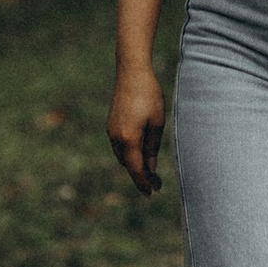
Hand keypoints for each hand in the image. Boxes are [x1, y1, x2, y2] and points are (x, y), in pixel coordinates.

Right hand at [108, 61, 165, 200]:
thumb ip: (152, 148)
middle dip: (140, 175)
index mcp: (129, 139)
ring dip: (134, 164)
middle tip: (156, 184)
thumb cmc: (149, 96)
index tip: (152, 193)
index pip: (136, 169)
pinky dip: (129, 153)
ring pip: (122, 156)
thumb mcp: (156, 124)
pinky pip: (119, 146)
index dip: (143, 183)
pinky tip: (140, 153)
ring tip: (150, 171)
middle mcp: (116, 138)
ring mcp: (111, 131)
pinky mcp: (111, 125)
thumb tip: (150, 168)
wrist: (132, 73)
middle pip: (128, 165)